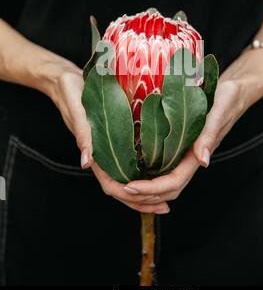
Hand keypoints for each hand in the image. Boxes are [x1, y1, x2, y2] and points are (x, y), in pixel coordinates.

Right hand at [50, 66, 169, 213]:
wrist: (66, 81)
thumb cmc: (71, 92)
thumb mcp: (76, 108)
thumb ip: (82, 133)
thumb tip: (87, 162)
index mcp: (94, 153)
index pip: (111, 185)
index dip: (131, 196)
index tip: (151, 199)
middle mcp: (103, 156)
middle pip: (122, 190)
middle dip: (143, 201)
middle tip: (166, 208)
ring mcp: (110, 151)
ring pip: (128, 180)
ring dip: (146, 193)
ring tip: (168, 198)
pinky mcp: (116, 141)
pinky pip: (131, 164)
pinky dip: (146, 174)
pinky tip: (162, 172)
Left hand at [124, 79, 246, 209]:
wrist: (233, 94)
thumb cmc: (227, 99)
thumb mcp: (218, 112)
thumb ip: (209, 135)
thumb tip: (203, 162)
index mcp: (197, 155)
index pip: (173, 182)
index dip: (151, 189)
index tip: (128, 187)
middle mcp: (190, 161)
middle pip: (166, 191)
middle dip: (141, 195)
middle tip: (114, 189)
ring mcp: (184, 157)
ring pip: (163, 185)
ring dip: (142, 191)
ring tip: (116, 185)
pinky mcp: (179, 149)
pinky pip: (161, 170)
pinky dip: (146, 178)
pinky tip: (129, 172)